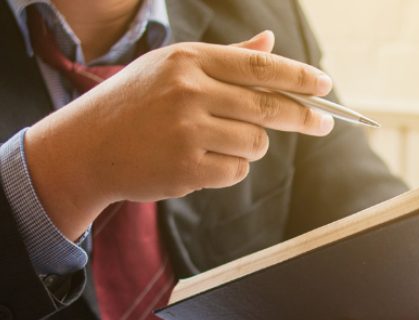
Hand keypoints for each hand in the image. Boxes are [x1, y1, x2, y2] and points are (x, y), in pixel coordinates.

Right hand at [24, 30, 333, 239]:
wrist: (87, 147)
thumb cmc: (136, 103)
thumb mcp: (172, 68)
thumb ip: (225, 59)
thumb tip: (269, 42)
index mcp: (189, 60)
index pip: (259, 67)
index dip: (299, 77)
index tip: (325, 86)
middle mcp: (190, 91)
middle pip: (268, 107)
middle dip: (304, 117)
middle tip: (324, 123)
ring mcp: (187, 131)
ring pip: (255, 143)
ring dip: (251, 146)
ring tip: (219, 142)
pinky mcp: (186, 168)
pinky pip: (236, 171)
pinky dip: (229, 169)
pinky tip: (201, 161)